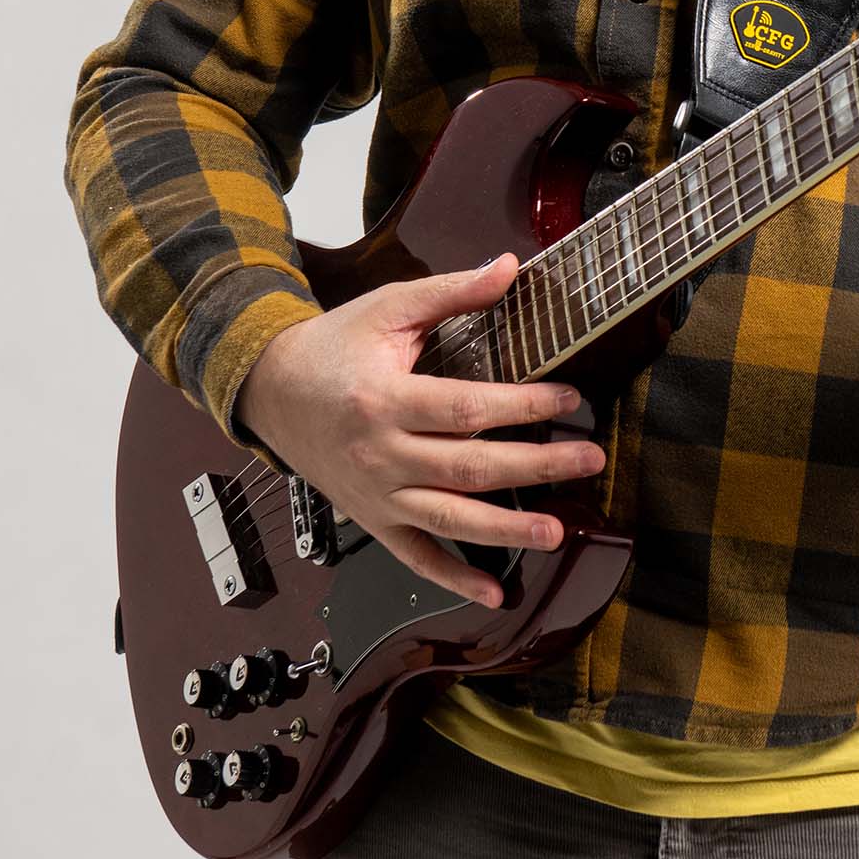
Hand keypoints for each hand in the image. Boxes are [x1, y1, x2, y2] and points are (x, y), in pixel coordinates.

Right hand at [234, 254, 605, 606]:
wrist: (268, 389)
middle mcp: (381, 453)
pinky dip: (453, 577)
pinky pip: (414, 556)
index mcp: (386, 398)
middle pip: (469, 467)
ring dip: (506, 530)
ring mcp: (376, 493)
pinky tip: (493, 591)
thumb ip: (452, 292)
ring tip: (557, 531)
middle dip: (536, 466)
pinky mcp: (371, 518)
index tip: (569, 398)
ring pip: (448, 519)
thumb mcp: (390, 307)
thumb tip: (508, 267)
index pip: (467, 409)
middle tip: (590, 459)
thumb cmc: (333, 345)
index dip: (523, 407)